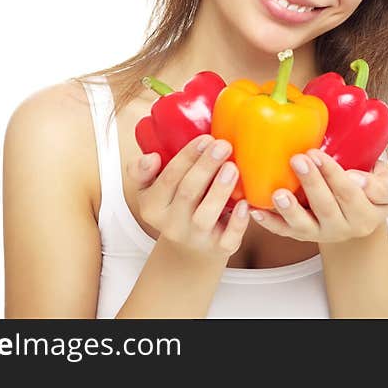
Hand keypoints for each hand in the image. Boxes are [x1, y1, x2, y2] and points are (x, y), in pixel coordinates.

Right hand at [125, 134, 250, 261]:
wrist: (190, 247)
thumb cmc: (175, 206)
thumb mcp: (150, 190)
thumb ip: (142, 171)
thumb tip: (151, 157)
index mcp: (152, 207)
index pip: (168, 178)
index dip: (187, 157)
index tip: (206, 139)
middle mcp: (171, 225)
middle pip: (187, 192)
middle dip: (205, 166)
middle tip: (223, 145)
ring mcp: (196, 238)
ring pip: (205, 215)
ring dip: (219, 189)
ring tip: (232, 167)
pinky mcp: (219, 249)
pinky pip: (228, 238)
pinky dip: (238, 222)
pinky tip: (245, 203)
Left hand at [248, 148, 387, 242]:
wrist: (358, 213)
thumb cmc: (371, 190)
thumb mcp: (387, 184)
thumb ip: (381, 182)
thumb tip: (355, 180)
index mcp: (366, 214)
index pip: (350, 193)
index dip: (333, 175)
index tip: (318, 154)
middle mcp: (343, 228)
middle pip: (326, 207)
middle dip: (311, 183)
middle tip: (298, 159)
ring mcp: (320, 233)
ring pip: (304, 226)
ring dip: (289, 209)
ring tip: (278, 193)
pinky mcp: (301, 235)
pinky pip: (284, 232)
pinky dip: (270, 223)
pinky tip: (257, 211)